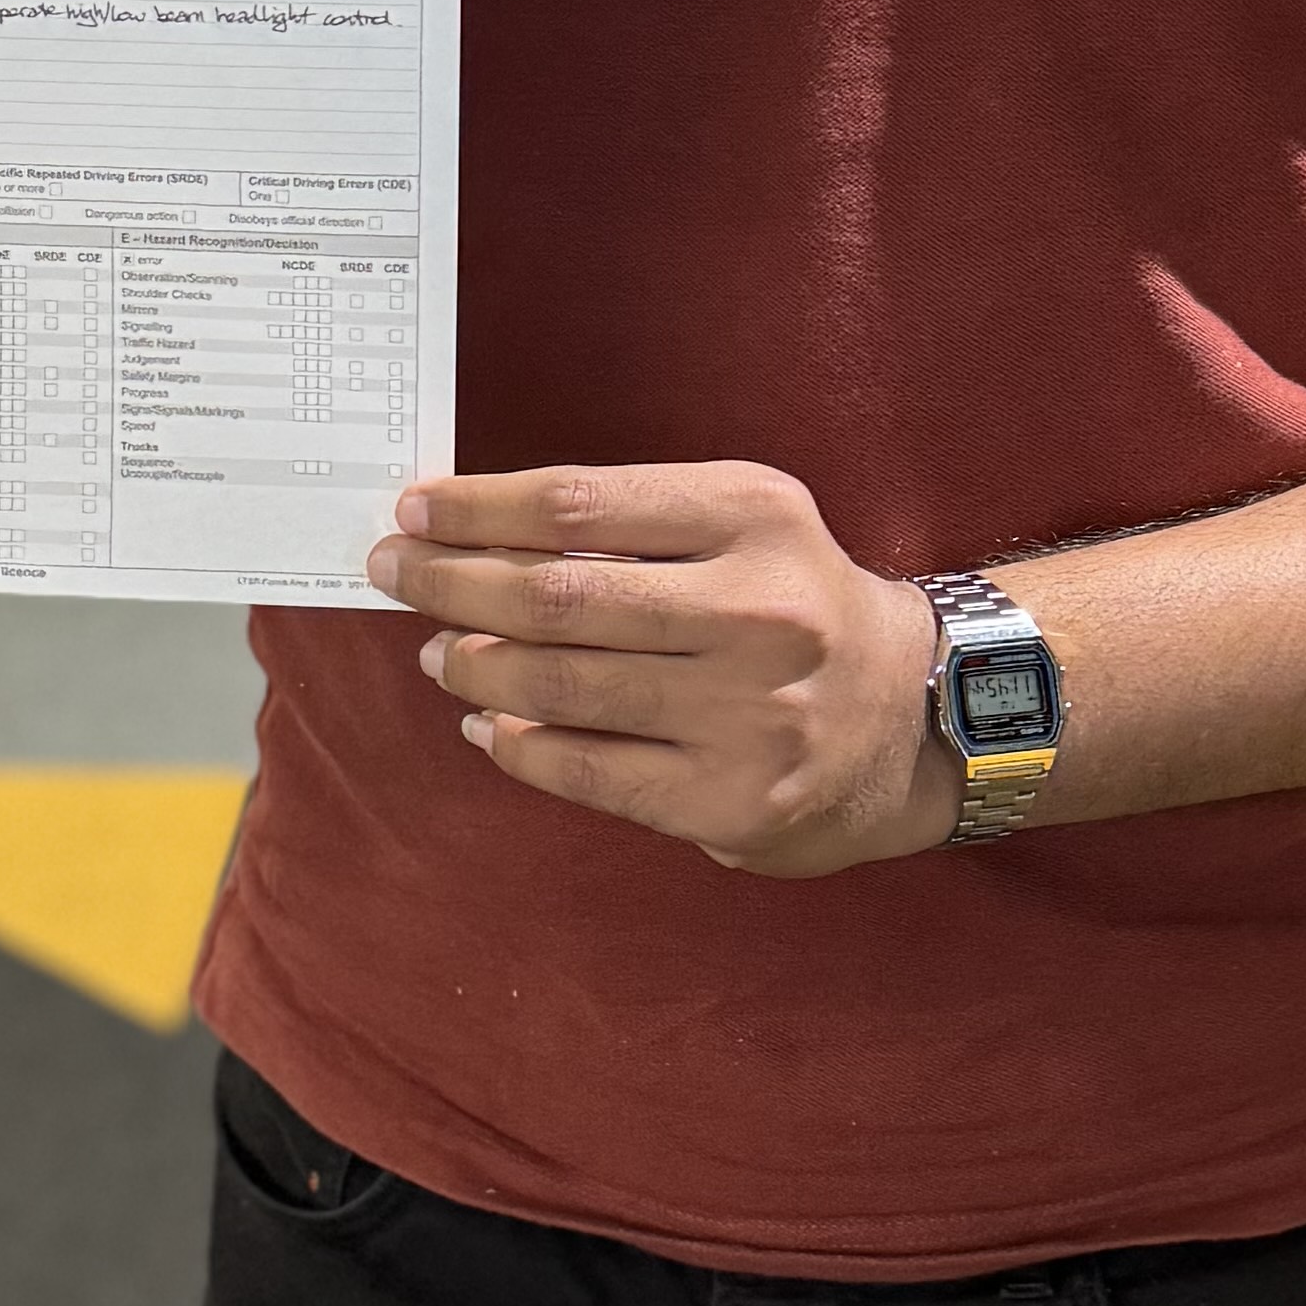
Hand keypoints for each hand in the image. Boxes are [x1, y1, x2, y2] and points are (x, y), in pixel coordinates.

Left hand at [367, 460, 953, 875]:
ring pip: (562, 688)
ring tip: (440, 651)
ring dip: (475, 665)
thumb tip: (475, 532)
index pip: (579, 504)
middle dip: (452, 582)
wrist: (911, 716)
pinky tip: (488, 723)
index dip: (478, 508)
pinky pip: (587, 771)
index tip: (415, 510)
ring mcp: (745, 716)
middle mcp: (756, 614)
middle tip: (394, 574)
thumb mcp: (743, 521)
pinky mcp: (729, 800)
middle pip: (559, 596)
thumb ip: (630, 520)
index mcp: (754, 518)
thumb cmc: (795, 601)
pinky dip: (517, 745)